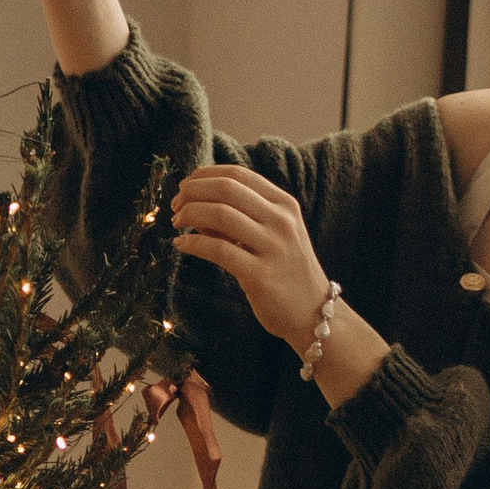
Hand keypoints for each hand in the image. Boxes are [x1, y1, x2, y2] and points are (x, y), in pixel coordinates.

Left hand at [171, 165, 330, 348]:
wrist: (313, 314)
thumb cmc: (286, 272)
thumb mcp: (275, 234)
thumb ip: (243, 216)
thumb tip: (196, 205)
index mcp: (285, 204)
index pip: (238, 174)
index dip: (204, 176)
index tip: (185, 187)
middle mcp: (282, 221)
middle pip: (227, 189)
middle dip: (193, 192)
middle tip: (176, 205)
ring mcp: (273, 247)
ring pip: (220, 214)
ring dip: (189, 214)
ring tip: (177, 223)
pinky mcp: (261, 275)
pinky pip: (218, 250)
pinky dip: (193, 243)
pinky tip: (181, 245)